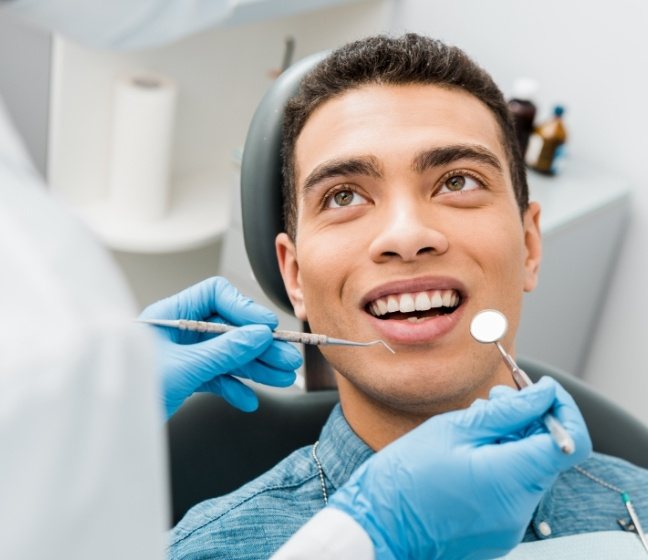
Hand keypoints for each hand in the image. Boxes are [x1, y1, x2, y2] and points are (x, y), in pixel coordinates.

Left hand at [139, 277, 302, 418]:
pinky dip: (234, 387)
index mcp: (170, 315)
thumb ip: (224, 351)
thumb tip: (258, 335)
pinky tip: (248, 400)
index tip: (266, 327)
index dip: (244, 309)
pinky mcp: (185, 377)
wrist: (108, 429)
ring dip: (254, 367)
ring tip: (280, 377)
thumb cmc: (129, 392)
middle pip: (229, 328)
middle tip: (285, 358)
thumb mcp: (184, 368)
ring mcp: (183, 355)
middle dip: (258, 345)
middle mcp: (178, 331)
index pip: (216, 296)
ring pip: (227, 354)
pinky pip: (217, 377)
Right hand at [328, 377, 591, 559]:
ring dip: (512, 441)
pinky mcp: (498, 532)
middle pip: (548, 454)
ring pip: (529, 469)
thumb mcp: (452, 429)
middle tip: (494, 400)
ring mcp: (510, 525)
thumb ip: (506, 412)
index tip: (540, 391)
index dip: (562, 409)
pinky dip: (501, 464)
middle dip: (528, 420)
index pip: (570, 442)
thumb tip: (542, 394)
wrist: (377, 528)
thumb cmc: (404, 477)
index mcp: (510, 479)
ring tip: (472, 426)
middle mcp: (519, 509)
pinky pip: (513, 489)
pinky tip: (468, 453)